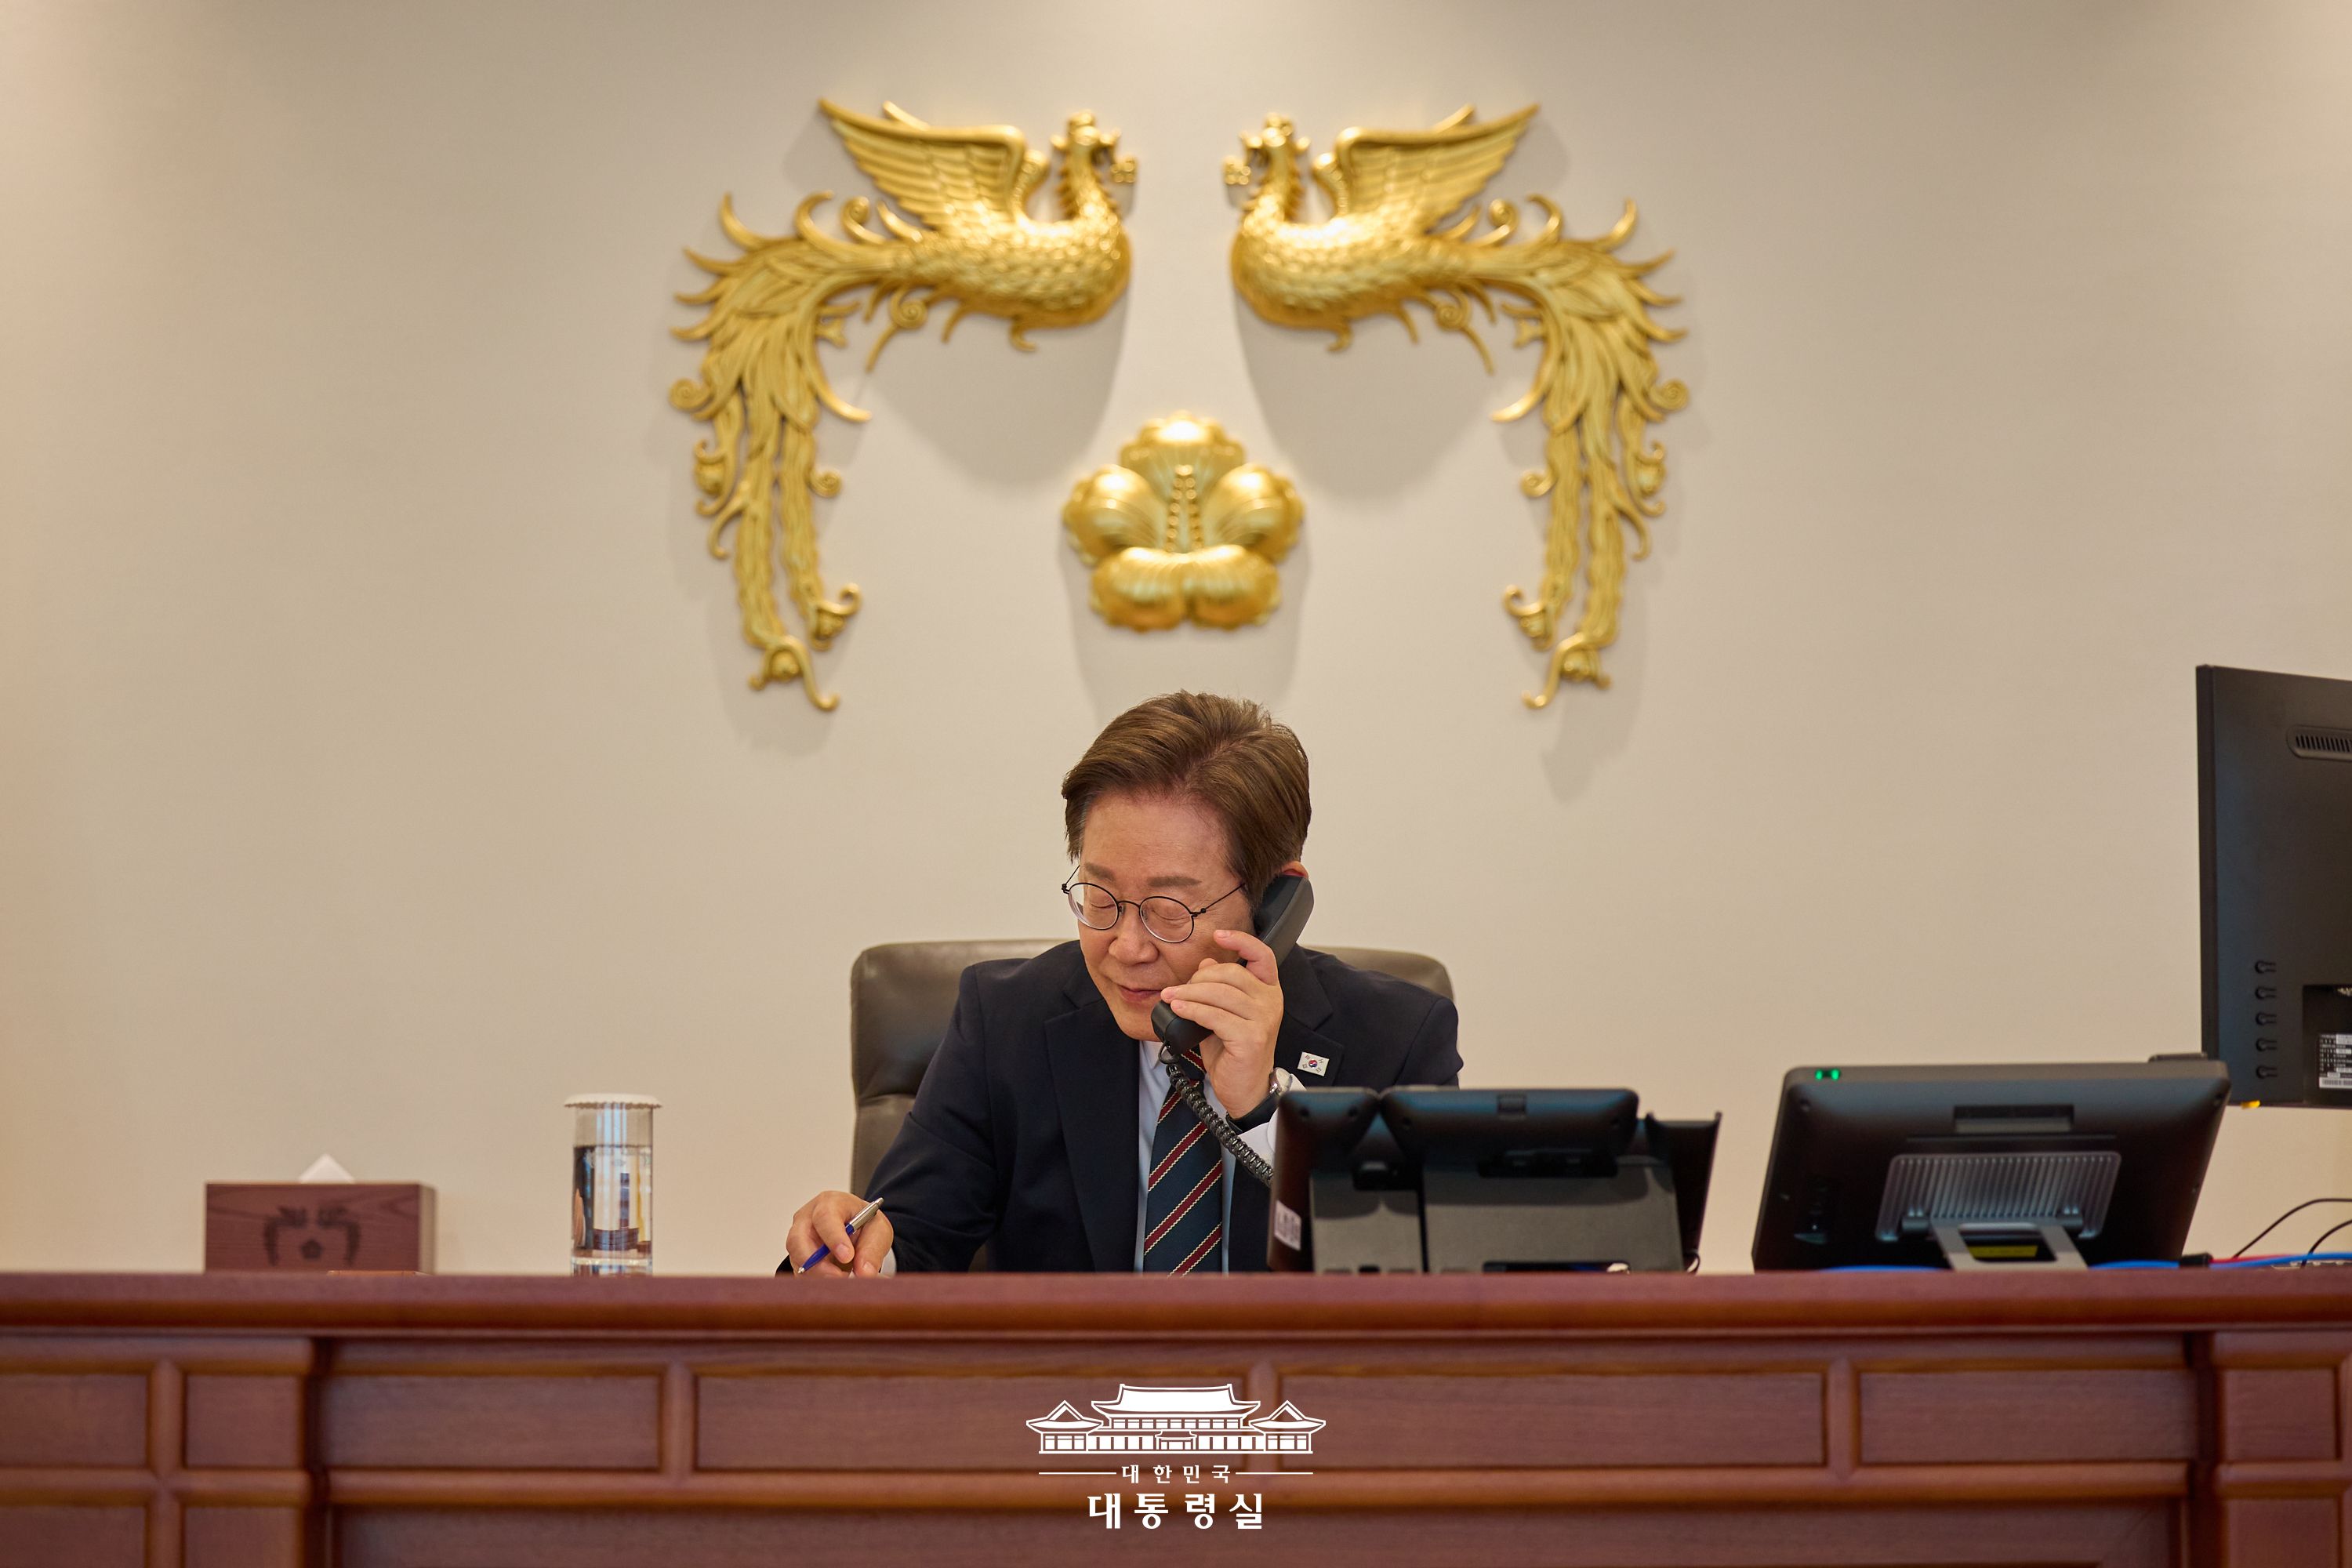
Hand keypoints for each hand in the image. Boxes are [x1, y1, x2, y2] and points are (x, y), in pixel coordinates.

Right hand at [786, 1191, 893, 1276]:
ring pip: (797, 1259)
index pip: (825, 1217)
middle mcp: (808, 1218)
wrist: (856, 1230)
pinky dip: (815, 1281)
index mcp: (830, 1202)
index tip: (847, 1257)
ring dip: (817, 1275)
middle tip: (839, 1277)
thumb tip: (864, 1272)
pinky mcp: (797, 1256)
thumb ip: (873, 1249)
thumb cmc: (863, 1224)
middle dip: (817, 1263)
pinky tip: (832, 1284)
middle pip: (798, 1239)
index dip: (834, 1238)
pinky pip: (800, 1272)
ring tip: (841, 1281)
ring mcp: (798, 1237)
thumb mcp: (877, 1231)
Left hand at [1159, 929, 1283, 1117]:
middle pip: (1231, 973)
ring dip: (1189, 992)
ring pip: (1220, 993)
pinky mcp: (1251, 1037)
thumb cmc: (1234, 1052)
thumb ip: (1218, 989)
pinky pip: (1215, 1015)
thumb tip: (1206, 962)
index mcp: (1268, 991)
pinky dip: (1193, 1009)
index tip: (1217, 935)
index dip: (1241, 940)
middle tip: (1178, 988)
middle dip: (1199, 977)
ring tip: (1170, 997)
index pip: (1262, 956)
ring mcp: (1263, 1020)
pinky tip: (1178, 1008)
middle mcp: (1270, 1002)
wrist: (1245, 1089)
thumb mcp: (1224, 1014)